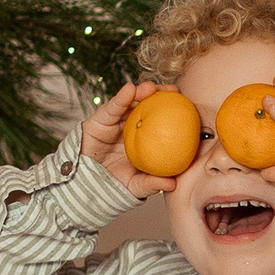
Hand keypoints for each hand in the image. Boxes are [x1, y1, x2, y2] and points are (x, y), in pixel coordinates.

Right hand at [79, 81, 181, 199]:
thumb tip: (173, 185)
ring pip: (132, 102)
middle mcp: (133, 126)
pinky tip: (129, 89)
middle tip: (174, 91)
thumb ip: (152, 184)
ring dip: (142, 92)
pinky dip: (121, 97)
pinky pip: (112, 107)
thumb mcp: (136, 186)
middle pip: (150, 106)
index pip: (163, 120)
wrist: (86, 184)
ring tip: (151, 88)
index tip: (189, 106)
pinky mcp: (100, 119)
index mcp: (145, 138)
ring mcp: (117, 122)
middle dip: (162, 95)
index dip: (175, 111)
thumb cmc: (113, 184)